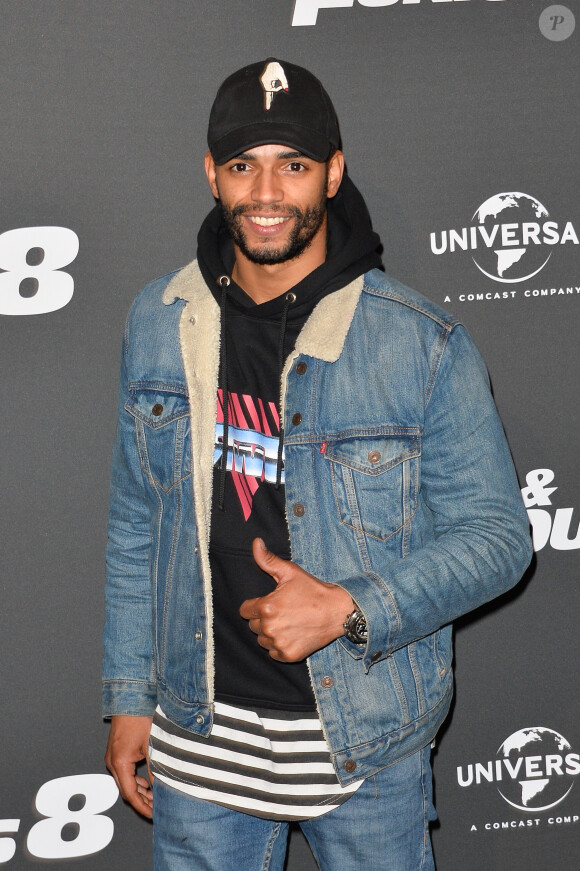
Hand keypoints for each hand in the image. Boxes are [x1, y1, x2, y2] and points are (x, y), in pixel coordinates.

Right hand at [105, 715, 153, 817]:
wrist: (131, 699)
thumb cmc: (140, 718)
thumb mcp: (152, 746)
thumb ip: (155, 769)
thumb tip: (160, 787)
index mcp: (119, 763)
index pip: (130, 794)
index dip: (142, 807)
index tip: (152, 814)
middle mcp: (112, 762)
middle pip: (126, 790)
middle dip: (141, 800)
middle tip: (156, 807)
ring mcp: (112, 757)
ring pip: (124, 781)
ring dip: (138, 790)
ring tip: (154, 797)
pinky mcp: (115, 752)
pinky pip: (123, 772)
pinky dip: (134, 779)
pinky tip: (145, 783)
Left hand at [239, 538, 353, 661]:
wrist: (337, 611)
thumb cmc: (312, 590)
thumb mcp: (290, 571)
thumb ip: (267, 559)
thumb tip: (255, 542)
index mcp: (266, 607)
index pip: (244, 611)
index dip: (256, 605)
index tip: (271, 603)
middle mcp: (270, 627)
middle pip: (253, 626)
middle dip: (263, 619)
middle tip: (283, 611)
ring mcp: (279, 643)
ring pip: (262, 640)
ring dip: (270, 633)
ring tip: (289, 622)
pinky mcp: (288, 655)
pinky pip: (273, 653)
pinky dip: (280, 646)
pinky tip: (293, 634)